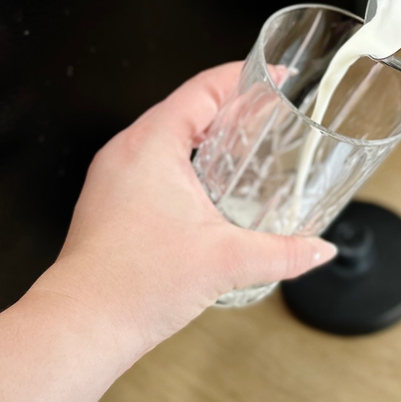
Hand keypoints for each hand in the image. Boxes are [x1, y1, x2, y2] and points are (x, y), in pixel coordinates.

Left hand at [30, 62, 336, 355]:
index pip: (205, 88)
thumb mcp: (227, 261)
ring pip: (169, 135)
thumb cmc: (132, 285)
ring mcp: (115, 174)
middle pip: (188, 106)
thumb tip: (318, 248)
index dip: (247, 77)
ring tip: (249, 146)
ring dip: (210, 135)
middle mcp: (128, 150)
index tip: (277, 76)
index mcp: (152, 144)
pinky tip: (212, 187)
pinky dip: (189, 160)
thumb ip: (283, 252)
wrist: (82, 325)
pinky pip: (154, 161)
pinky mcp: (111, 199)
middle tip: (273, 113)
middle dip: (234, 106)